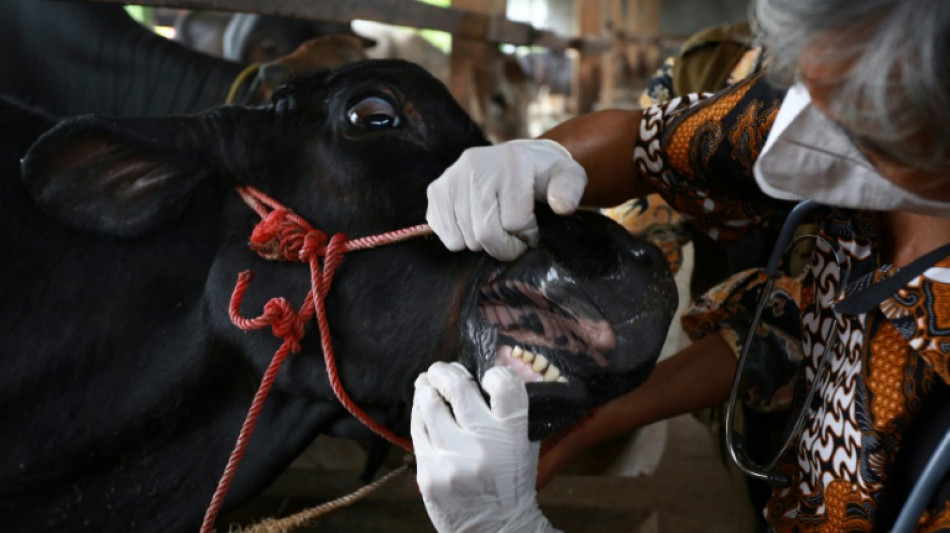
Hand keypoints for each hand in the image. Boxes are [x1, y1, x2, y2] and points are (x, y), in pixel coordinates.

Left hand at [411, 362, 559, 532]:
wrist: (495, 531)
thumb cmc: (511, 484)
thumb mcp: (525, 447)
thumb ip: (514, 413)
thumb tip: (493, 372)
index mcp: (512, 437)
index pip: (505, 386)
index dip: (495, 373)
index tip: (488, 376)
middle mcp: (482, 446)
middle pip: (457, 387)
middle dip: (445, 371)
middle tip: (442, 370)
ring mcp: (451, 460)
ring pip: (428, 404)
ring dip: (426, 389)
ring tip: (428, 385)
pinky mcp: (428, 473)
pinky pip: (418, 430)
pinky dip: (420, 415)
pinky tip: (424, 409)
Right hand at [426, 139, 586, 260]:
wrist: (518, 159)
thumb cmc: (543, 174)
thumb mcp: (568, 175)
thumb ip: (571, 189)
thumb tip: (562, 207)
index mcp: (511, 162)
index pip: (515, 222)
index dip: (528, 235)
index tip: (533, 229)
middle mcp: (475, 165)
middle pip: (486, 234)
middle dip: (505, 246)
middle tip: (515, 237)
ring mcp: (451, 177)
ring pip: (465, 240)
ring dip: (485, 244)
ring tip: (497, 227)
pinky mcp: (436, 190)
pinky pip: (446, 236)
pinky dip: (463, 240)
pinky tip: (476, 224)